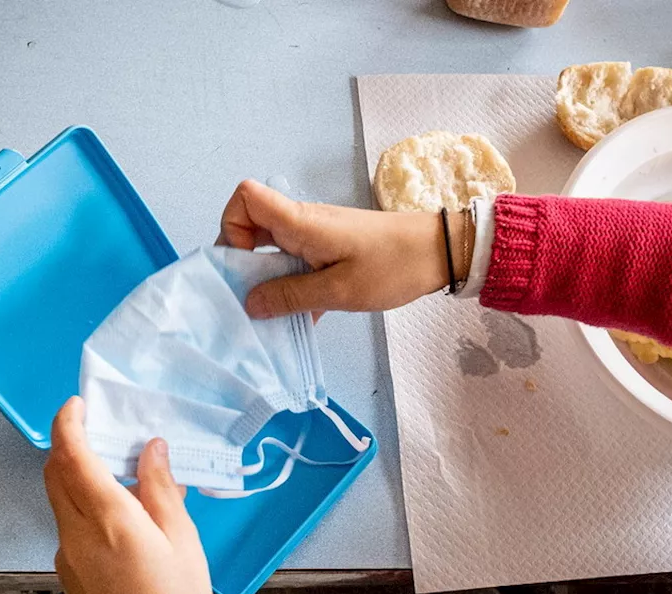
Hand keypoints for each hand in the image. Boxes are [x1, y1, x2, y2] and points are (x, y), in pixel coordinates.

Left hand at [44, 397, 219, 593]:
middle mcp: (78, 537)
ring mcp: (68, 560)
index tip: (76, 405)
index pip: (72, 458)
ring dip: (79, 478)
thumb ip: (161, 490)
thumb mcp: (182, 541)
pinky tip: (123, 520)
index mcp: (110, 522)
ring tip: (125, 478)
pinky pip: (70, 529)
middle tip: (98, 432)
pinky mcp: (69, 578)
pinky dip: (86, 509)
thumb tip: (152, 450)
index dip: (68, 424)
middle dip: (69, 446)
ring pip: (60, 502)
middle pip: (55, 476)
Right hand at [218, 180, 470, 316]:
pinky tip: (302, 317)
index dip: (231, 227)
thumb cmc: (393, 266)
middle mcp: (302, 222)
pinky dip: (292, 286)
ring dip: (269, 280)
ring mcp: (316, 235)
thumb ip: (291, 297)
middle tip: (253, 300)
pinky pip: (296, 263)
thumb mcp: (340, 291)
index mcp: (301, 222)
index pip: (246, 197)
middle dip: (244, 264)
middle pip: (251, 227)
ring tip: (275, 315)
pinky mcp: (330, 249)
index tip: (244, 265)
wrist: (439, 252)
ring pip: (273, 250)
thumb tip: (249, 303)